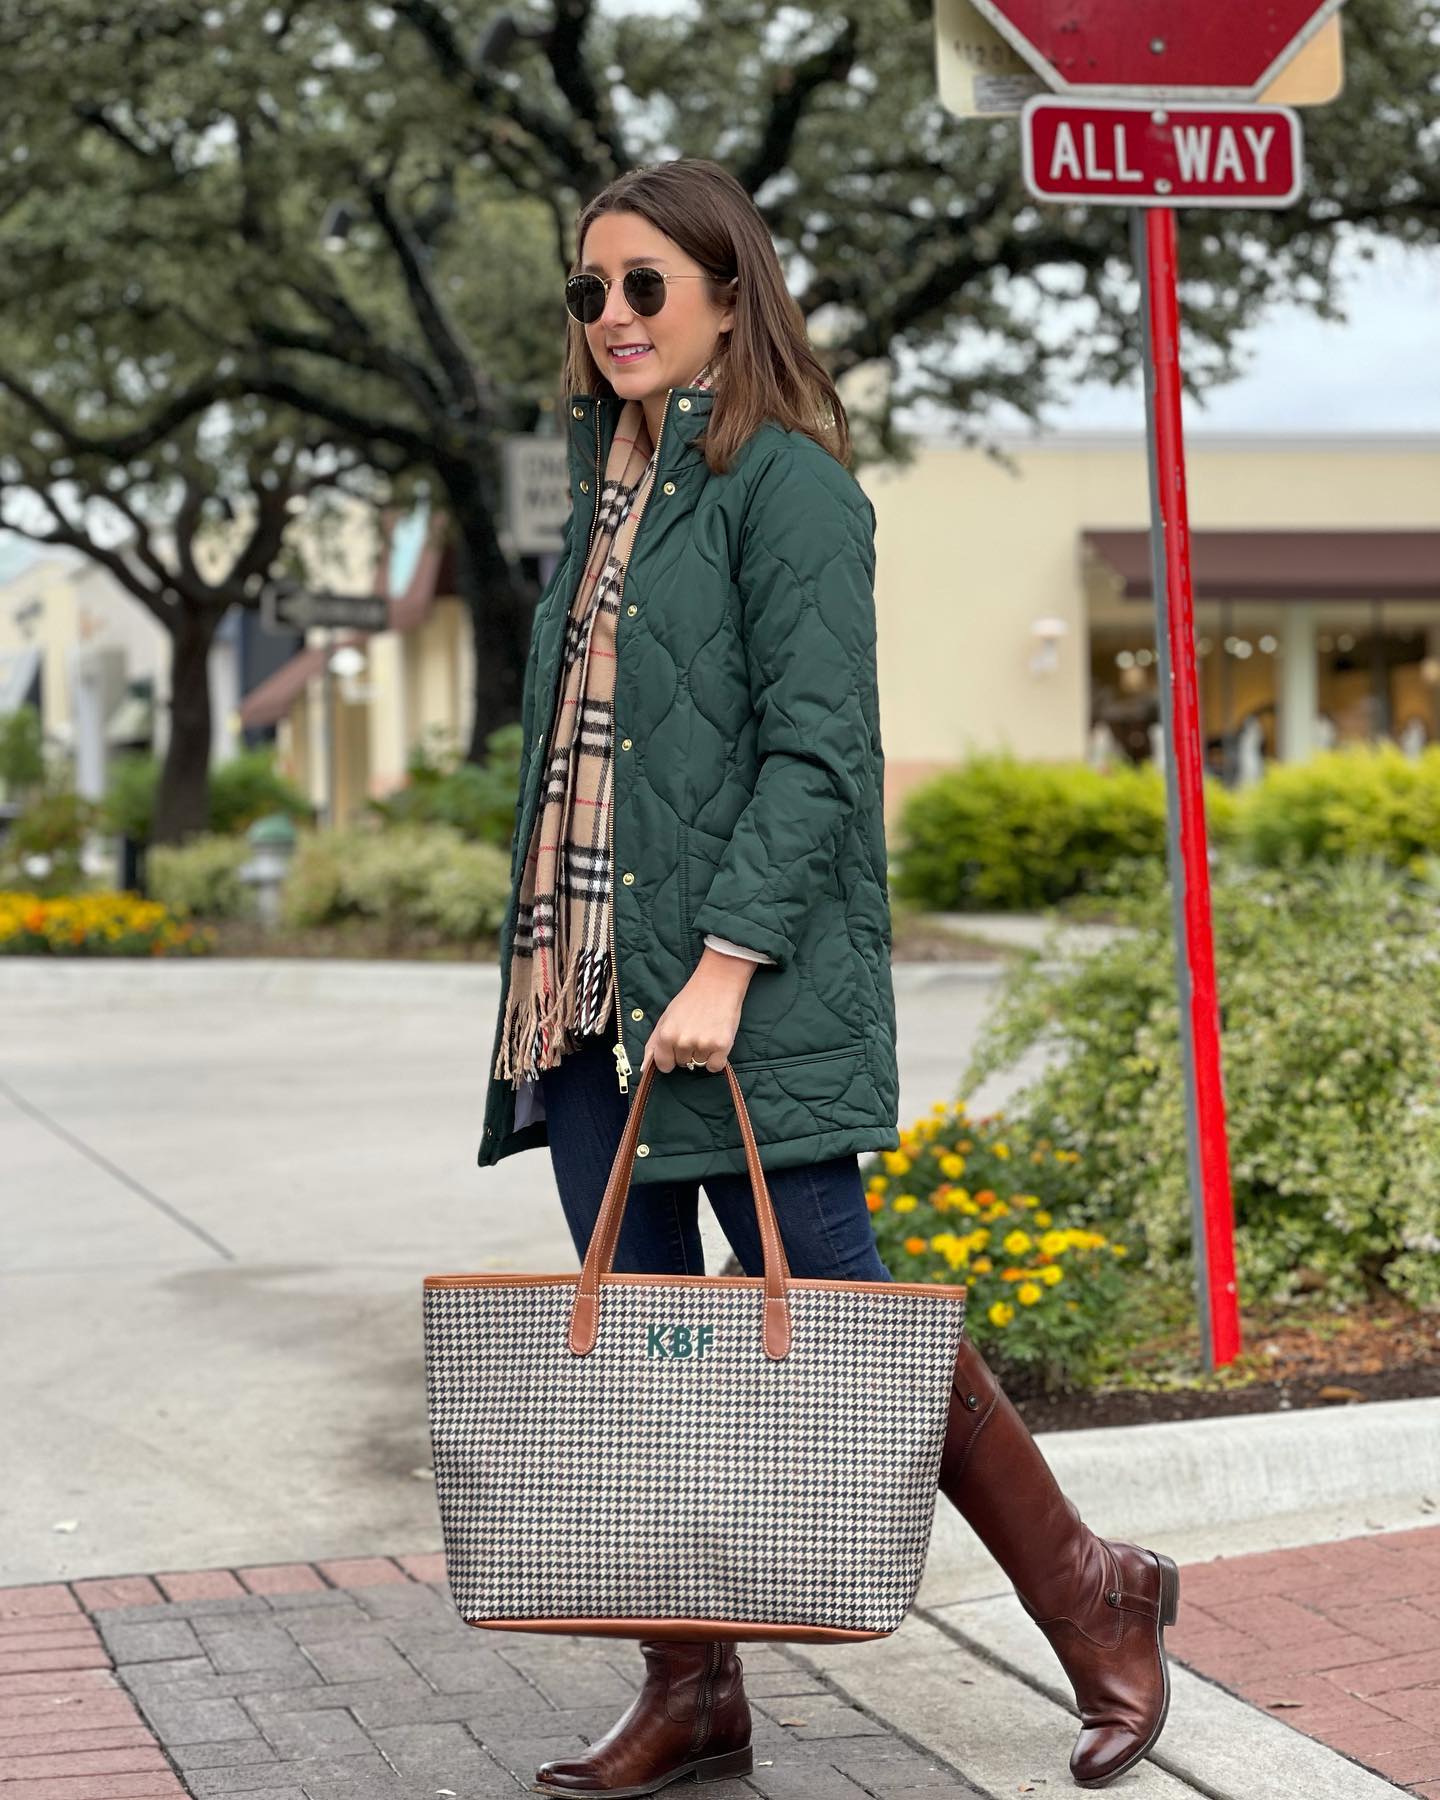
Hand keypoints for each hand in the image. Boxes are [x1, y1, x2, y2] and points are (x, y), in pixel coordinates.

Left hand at [641, 946, 759, 1073]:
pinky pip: (715, 1066)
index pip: (664, 1065)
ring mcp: (703, 1044)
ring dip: (703, 1053)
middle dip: (688, 1052)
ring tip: (706, 1032)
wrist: (718, 983)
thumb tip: (645, 1069)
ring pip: (699, 1064)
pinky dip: (717, 1058)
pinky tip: (716, 1041)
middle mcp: (683, 1042)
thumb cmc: (690, 1000)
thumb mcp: (666, 1018)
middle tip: (695, 1031)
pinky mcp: (722, 1045)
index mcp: (666, 1035)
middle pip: (683, 1064)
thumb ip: (653, 1044)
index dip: (670, 1057)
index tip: (677, 1047)